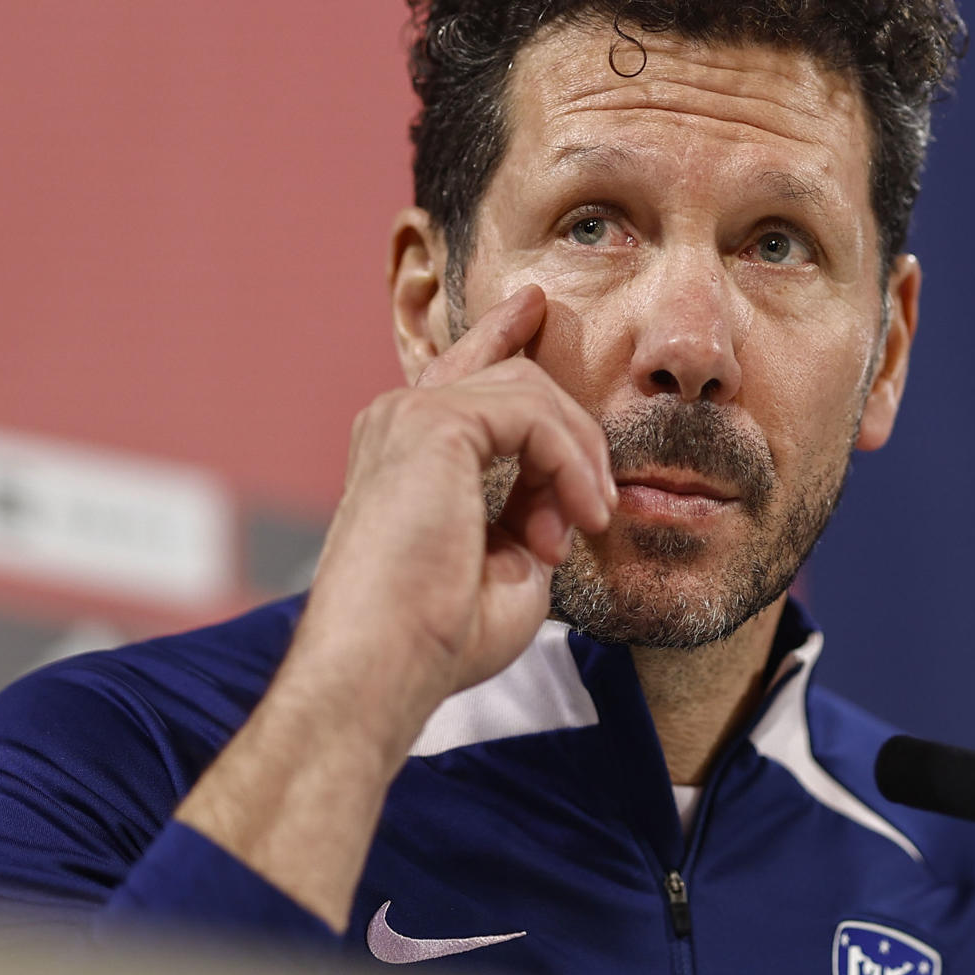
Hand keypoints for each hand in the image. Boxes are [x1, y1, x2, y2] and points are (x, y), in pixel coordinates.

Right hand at [296, 282, 616, 719]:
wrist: (384, 665)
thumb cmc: (438, 636)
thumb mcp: (505, 562)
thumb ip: (530, 510)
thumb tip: (566, 491)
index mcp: (406, 450)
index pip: (463, 372)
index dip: (501, 334)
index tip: (535, 308)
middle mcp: (399, 420)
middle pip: (513, 376)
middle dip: (573, 435)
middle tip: (591, 512)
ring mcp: (410, 415)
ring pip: (530, 389)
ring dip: (577, 458)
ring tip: (585, 523)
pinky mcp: (433, 423)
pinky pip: (533, 415)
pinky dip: (570, 464)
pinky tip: (580, 516)